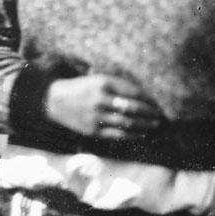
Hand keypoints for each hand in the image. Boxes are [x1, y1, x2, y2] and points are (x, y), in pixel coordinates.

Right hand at [43, 74, 163, 139]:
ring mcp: (96, 116)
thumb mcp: (98, 80)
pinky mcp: (93, 130)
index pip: (133, 92)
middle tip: (159, 116)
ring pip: (127, 123)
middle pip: (132, 108)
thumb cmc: (82, 88)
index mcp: (104, 83)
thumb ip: (119, 87)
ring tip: (153, 125)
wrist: (55, 100)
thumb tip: (144, 97)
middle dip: (149, 113)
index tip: (157, 103)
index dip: (147, 99)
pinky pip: (117, 135)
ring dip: (144, 125)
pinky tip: (141, 134)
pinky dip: (132, 135)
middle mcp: (100, 99)